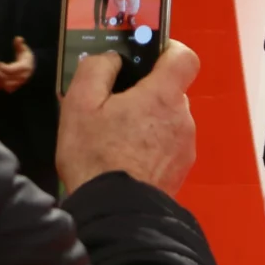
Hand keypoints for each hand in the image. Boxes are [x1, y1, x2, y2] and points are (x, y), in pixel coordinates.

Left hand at [0, 36, 35, 92]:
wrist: (33, 67)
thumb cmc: (26, 57)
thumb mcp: (24, 49)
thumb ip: (20, 44)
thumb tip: (18, 38)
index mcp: (24, 67)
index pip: (10, 70)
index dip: (2, 67)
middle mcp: (23, 76)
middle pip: (7, 78)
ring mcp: (21, 83)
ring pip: (7, 85)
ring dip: (1, 80)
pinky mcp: (18, 87)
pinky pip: (9, 89)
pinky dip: (4, 85)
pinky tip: (2, 79)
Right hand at [56, 41, 200, 196]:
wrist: (115, 213)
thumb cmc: (95, 157)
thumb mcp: (80, 105)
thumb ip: (97, 69)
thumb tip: (112, 58)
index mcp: (163, 96)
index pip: (184, 57)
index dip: (167, 50)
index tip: (147, 55)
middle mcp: (183, 118)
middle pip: (171, 91)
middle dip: (146, 92)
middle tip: (114, 105)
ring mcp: (185, 146)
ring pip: (168, 120)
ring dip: (148, 122)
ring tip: (115, 138)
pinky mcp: (181, 169)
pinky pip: (168, 145)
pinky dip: (151, 146)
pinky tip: (125, 159)